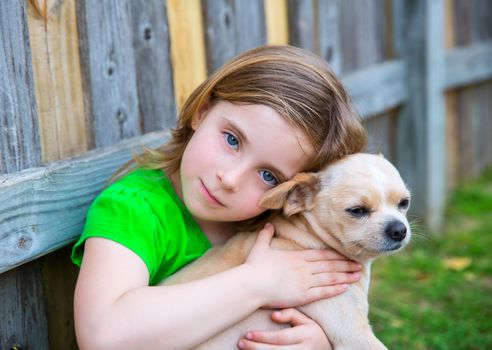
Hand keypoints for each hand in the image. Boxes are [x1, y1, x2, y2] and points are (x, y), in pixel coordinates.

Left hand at [238, 308, 331, 348]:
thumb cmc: (313, 333)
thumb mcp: (307, 321)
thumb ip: (291, 314)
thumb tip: (273, 315)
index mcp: (306, 336)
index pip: (281, 337)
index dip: (263, 336)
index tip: (248, 333)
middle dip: (256, 347)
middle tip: (241, 342)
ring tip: (244, 349)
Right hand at [244, 223, 360, 308]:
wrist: (251, 284)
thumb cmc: (254, 267)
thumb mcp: (260, 247)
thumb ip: (266, 235)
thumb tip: (268, 224)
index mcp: (296, 257)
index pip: (321, 255)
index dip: (336, 255)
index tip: (346, 255)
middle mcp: (304, 268)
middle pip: (330, 265)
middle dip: (345, 265)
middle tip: (359, 265)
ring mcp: (305, 281)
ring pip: (330, 277)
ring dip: (345, 276)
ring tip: (357, 275)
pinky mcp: (303, 295)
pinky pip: (323, 292)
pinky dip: (335, 289)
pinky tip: (345, 288)